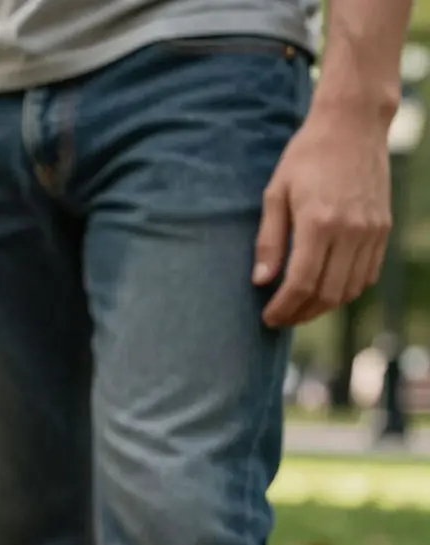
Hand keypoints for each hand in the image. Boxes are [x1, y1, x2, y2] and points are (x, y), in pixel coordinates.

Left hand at [254, 105, 392, 327]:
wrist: (353, 126)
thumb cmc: (306, 157)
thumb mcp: (276, 194)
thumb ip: (269, 241)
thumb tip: (261, 282)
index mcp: (319, 222)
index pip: (302, 283)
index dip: (284, 307)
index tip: (268, 317)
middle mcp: (351, 231)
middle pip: (328, 293)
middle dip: (301, 313)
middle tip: (280, 318)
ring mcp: (372, 231)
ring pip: (350, 289)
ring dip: (324, 306)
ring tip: (300, 308)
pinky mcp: (383, 228)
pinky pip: (368, 274)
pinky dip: (347, 290)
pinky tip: (326, 290)